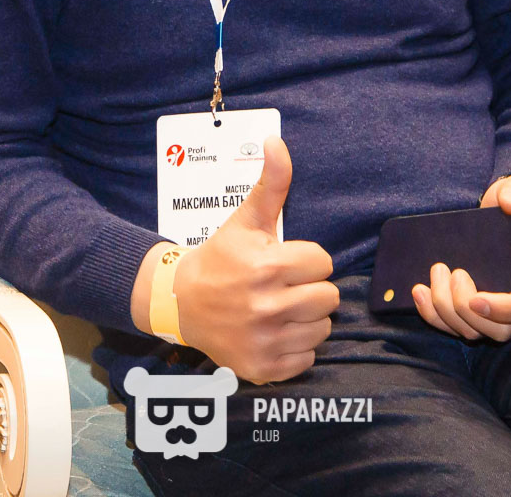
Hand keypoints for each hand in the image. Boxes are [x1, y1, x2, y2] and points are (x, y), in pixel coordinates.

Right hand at [171, 137, 337, 383]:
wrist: (182, 303)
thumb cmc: (221, 257)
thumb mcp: (246, 219)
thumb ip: (271, 182)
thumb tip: (277, 141)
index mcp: (267, 267)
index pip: (323, 263)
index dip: (307, 259)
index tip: (284, 261)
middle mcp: (267, 307)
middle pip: (328, 298)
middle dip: (310, 288)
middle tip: (285, 285)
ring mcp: (265, 341)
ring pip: (322, 329)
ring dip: (307, 318)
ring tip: (281, 307)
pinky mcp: (263, 369)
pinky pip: (308, 359)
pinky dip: (297, 347)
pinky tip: (276, 331)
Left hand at [412, 175, 510, 342]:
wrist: (507, 210)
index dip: (508, 310)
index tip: (476, 299)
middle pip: (503, 329)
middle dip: (467, 310)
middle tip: (451, 273)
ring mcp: (500, 307)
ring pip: (476, 331)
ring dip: (447, 311)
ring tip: (435, 272)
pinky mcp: (477, 307)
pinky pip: (456, 326)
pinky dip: (433, 315)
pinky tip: (419, 291)